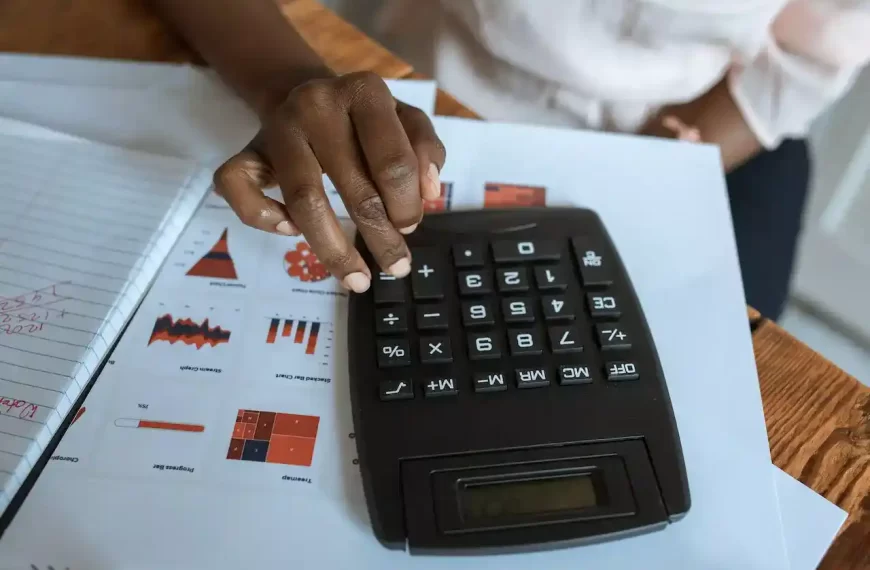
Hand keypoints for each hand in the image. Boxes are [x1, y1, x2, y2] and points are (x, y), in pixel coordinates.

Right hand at [213, 71, 445, 292]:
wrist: (305, 94)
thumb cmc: (365, 119)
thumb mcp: (406, 120)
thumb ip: (426, 149)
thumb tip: (428, 194)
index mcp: (364, 91)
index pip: (393, 161)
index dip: (406, 204)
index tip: (411, 227)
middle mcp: (318, 104)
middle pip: (354, 186)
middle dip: (381, 237)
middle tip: (396, 266)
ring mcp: (278, 127)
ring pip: (303, 199)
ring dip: (334, 249)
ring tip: (358, 279)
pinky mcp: (245, 150)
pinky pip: (239, 189)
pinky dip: (265, 219)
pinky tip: (291, 232)